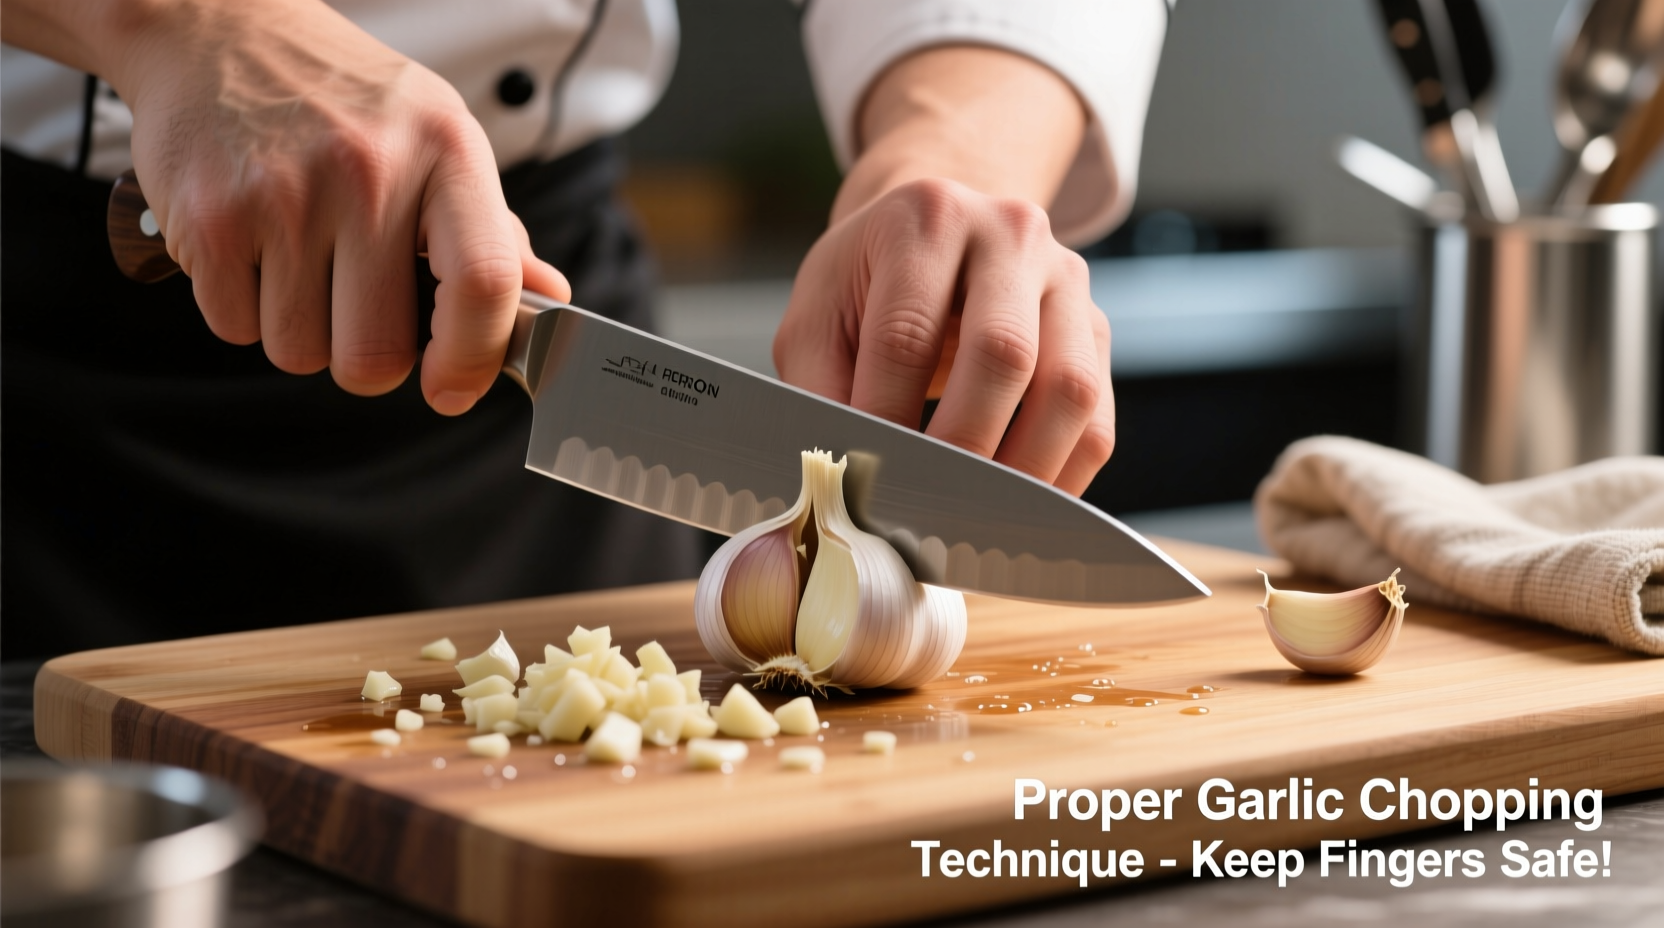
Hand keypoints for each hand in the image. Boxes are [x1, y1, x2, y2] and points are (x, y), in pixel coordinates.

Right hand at [9, 0, 568, 412]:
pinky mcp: (209, 220)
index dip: (473, 358)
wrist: (218, 30)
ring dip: (305, 332)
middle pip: (377, 355)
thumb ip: (494, 232)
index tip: (453, 389)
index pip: (483, 284)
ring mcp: (283, 196)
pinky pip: (237, 331)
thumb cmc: (347, 100)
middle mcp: (368, 171)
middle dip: (370, 357)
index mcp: (446, 151)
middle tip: (361, 309)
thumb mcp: (440, 139)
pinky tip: (258, 249)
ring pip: (302, 353)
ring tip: (304, 261)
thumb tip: (548, 300)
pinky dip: (246, 310)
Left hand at [775, 179, 1112, 494]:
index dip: (883, 418)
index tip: (863, 478)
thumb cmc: (867, 284)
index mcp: (927, 218)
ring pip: (1068, 391)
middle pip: (1004, 356)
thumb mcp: (818, 316)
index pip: (907, 336)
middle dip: (960, 450)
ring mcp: (1065, 281)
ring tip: (972, 519)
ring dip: (1022, 473)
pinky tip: (1014, 509)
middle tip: (919, 509)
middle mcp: (1011, 235)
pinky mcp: (1095, 329)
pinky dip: (1060, 478)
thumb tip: (839, 474)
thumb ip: (819, 389)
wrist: (932, 234)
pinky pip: (1097, 420)